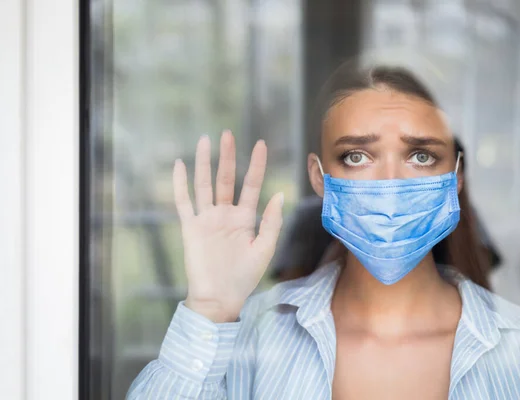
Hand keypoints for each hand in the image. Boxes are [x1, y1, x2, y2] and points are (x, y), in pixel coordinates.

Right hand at [173, 130, 283, 322]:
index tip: (261, 144)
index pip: (252, 185)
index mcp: (245, 219)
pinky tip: (179, 165)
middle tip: (228, 134)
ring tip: (205, 140)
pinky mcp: (190, 227)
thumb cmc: (244, 277)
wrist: (220, 298)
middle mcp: (225, 214)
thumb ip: (271, 222)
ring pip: (204, 185)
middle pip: (226, 179)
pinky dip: (180, 184)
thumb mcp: (264, 249)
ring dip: (204, 163)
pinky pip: (183, 202)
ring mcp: (207, 219)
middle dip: (228, 157)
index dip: (256, 165)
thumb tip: (279, 194)